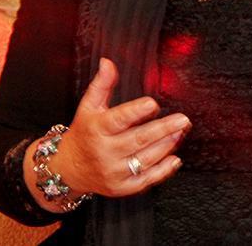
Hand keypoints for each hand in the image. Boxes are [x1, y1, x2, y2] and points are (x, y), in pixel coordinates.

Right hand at [47, 58, 187, 198]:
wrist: (69, 169)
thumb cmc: (84, 134)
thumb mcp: (88, 107)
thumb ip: (101, 85)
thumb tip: (108, 63)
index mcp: (97, 129)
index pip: (118, 120)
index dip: (136, 112)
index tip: (153, 104)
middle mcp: (105, 151)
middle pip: (138, 139)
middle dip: (163, 129)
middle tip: (183, 120)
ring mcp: (114, 171)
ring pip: (145, 159)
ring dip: (167, 145)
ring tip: (181, 132)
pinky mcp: (121, 187)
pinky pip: (146, 180)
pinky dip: (163, 170)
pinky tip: (175, 158)